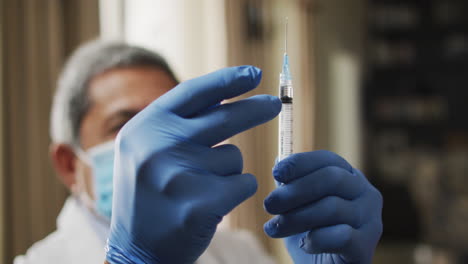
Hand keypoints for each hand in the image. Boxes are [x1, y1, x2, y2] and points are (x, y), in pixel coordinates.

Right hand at [106, 66, 281, 263]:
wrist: (136, 251)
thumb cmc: (149, 195)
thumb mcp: (147, 150)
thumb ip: (177, 124)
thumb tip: (222, 97)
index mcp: (145, 128)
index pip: (193, 92)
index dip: (227, 81)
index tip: (254, 74)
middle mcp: (158, 147)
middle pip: (223, 118)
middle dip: (255, 109)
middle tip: (275, 105)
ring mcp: (178, 176)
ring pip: (234, 157)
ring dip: (228, 170)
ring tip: (200, 189)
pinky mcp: (200, 205)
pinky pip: (243, 183)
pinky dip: (237, 191)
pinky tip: (211, 205)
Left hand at [263, 151, 382, 263]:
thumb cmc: (311, 236)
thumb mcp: (298, 207)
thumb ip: (292, 185)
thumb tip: (279, 159)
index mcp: (350, 179)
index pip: (328, 160)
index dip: (301, 163)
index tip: (276, 173)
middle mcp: (367, 195)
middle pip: (331, 179)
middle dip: (294, 191)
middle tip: (268, 205)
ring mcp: (371, 221)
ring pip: (331, 207)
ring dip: (295, 218)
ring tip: (273, 228)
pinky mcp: (366, 247)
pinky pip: (339, 236)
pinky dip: (315, 239)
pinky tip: (304, 244)